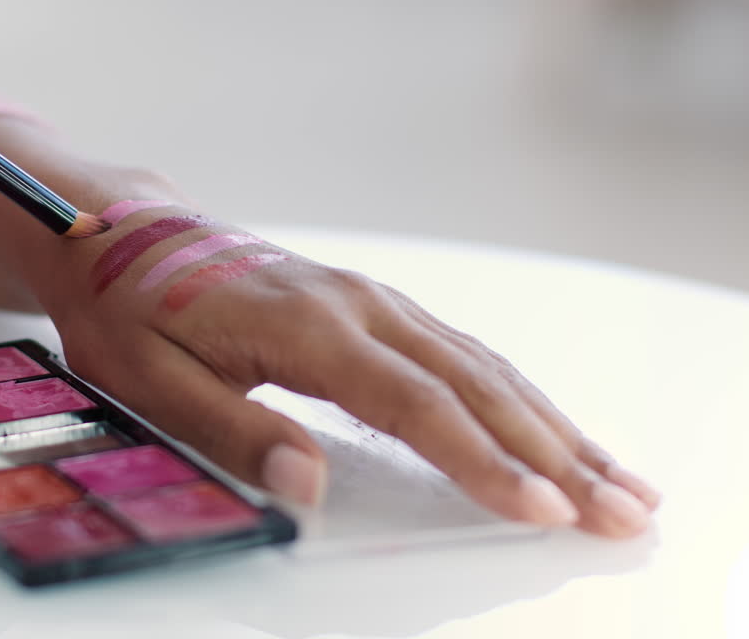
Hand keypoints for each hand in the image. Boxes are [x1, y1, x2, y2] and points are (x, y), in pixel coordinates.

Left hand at [33, 208, 661, 537]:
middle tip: (623, 512)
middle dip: (555, 454)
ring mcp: (371, 297)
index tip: (542, 509)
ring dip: (555, 425)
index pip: (414, 402)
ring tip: (619, 481)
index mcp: (306, 324)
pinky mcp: (372, 303)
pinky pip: (462, 351)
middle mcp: (356, 303)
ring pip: (483, 364)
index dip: (482, 461)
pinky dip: (519, 395)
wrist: (125, 236)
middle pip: (475, 384)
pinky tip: (551, 427)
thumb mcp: (150, 382)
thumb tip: (307, 489)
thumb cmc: (131, 311)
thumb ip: (231, 432)